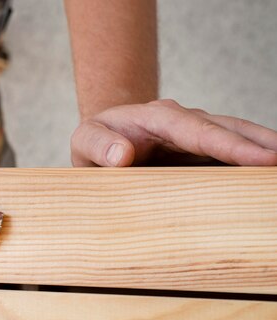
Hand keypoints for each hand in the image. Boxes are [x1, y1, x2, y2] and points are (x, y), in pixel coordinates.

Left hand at [71, 99, 276, 166]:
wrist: (101, 142)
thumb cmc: (94, 142)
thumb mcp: (83, 141)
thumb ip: (97, 145)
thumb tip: (122, 155)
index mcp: (155, 118)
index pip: (197, 130)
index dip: (229, 145)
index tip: (262, 158)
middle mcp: (181, 122)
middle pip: (227, 129)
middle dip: (261, 144)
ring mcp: (194, 136)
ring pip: (235, 138)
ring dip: (262, 150)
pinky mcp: (199, 152)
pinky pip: (227, 156)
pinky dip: (248, 163)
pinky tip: (263, 178)